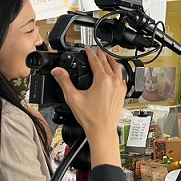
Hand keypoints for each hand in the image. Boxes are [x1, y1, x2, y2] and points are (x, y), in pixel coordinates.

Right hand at [51, 47, 125, 166]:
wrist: (102, 130)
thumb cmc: (91, 118)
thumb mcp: (73, 98)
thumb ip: (64, 82)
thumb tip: (58, 71)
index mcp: (103, 80)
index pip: (96, 61)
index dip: (90, 53)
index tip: (87, 49)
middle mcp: (114, 82)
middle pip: (107, 62)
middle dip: (100, 55)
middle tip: (96, 50)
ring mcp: (120, 88)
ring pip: (117, 68)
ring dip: (111, 61)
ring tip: (106, 57)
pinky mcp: (122, 94)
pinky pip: (121, 78)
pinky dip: (117, 72)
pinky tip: (114, 74)